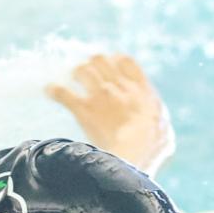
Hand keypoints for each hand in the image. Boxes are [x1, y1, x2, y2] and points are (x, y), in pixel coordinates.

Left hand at [46, 54, 176, 177]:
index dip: (114, 61)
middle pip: (100, 60)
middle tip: (87, 75)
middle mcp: (119, 87)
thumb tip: (161, 135)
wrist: (136, 152)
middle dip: (91, 65)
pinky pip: (63, 92)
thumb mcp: (163, 134)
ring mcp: (100, 96)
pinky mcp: (84, 109)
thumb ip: (158, 127)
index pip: (125, 61)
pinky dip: (54, 90)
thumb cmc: (154, 148)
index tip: (110, 67)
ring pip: (81, 70)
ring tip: (71, 81)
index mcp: (141, 90)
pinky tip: (49, 90)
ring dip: (74, 74)